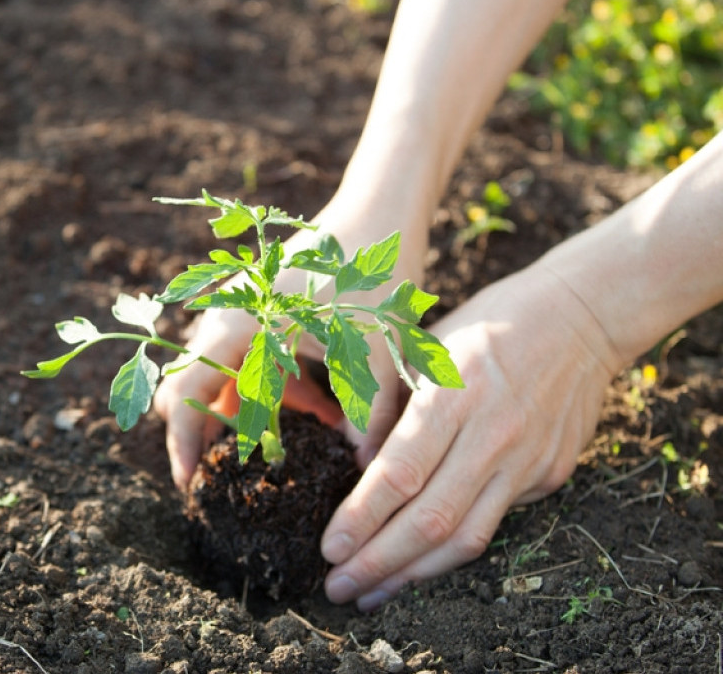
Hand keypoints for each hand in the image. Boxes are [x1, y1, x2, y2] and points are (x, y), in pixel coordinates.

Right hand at [153, 198, 427, 488]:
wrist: (384, 209)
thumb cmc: (371, 275)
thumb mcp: (371, 352)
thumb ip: (365, 416)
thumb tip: (365, 472)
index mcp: (236, 327)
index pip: (184, 397)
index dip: (182, 446)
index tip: (190, 486)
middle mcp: (226, 318)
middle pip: (194, 389)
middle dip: (213, 434)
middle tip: (236, 477)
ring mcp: (242, 312)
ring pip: (226, 378)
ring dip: (255, 412)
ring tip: (302, 436)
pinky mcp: (263, 311)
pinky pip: (253, 361)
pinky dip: (276, 390)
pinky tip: (324, 405)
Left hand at [319, 265, 621, 610]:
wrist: (581, 316)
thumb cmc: (486, 325)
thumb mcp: (425, 347)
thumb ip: (389, 406)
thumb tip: (358, 465)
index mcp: (452, 395)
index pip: (399, 473)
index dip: (362, 518)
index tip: (330, 549)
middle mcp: (492, 434)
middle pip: (430, 519)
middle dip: (378, 562)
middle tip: (338, 588)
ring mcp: (526, 460)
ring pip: (466, 537)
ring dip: (414, 574)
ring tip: (372, 595)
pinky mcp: (549, 475)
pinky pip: (493, 524)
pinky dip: (451, 551)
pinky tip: (418, 565)